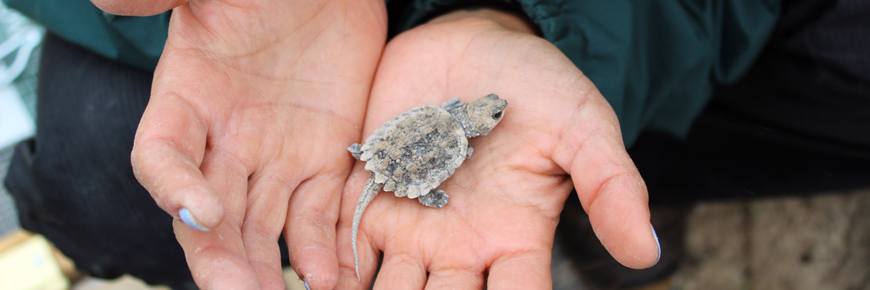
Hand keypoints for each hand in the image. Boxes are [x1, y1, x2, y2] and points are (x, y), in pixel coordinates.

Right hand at [92, 0, 386, 288]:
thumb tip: (107, 2)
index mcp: (189, 99)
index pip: (163, 155)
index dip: (172, 187)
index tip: (201, 211)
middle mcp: (227, 140)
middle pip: (212, 213)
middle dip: (222, 257)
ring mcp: (277, 155)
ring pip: (264, 227)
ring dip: (268, 268)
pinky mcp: (325, 158)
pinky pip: (320, 213)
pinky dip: (323, 247)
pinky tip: (331, 277)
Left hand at [336, 9, 658, 288]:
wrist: (473, 40)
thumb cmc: (537, 84)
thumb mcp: (582, 129)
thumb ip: (610, 187)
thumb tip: (647, 255)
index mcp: (514, 239)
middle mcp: (459, 246)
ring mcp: (409, 224)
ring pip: (387, 288)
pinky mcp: (367, 195)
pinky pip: (343, 243)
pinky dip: (328, 268)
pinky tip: (314, 280)